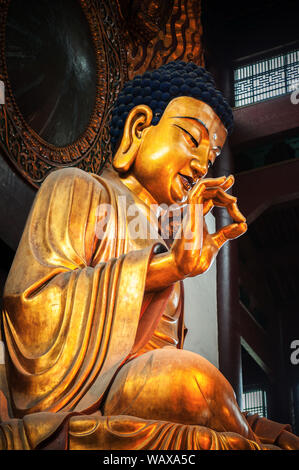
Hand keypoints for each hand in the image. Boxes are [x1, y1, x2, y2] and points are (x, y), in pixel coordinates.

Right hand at [145, 175, 246, 290]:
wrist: (187, 267)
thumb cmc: (196, 258)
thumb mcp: (216, 242)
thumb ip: (228, 232)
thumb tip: (243, 224)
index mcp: (198, 219)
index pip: (210, 200)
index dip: (223, 195)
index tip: (238, 208)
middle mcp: (194, 213)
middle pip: (207, 192)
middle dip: (222, 187)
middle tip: (235, 194)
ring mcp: (192, 212)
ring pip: (202, 188)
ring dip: (219, 188)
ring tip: (233, 195)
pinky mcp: (191, 213)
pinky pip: (197, 191)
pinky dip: (209, 183)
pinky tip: (222, 184)